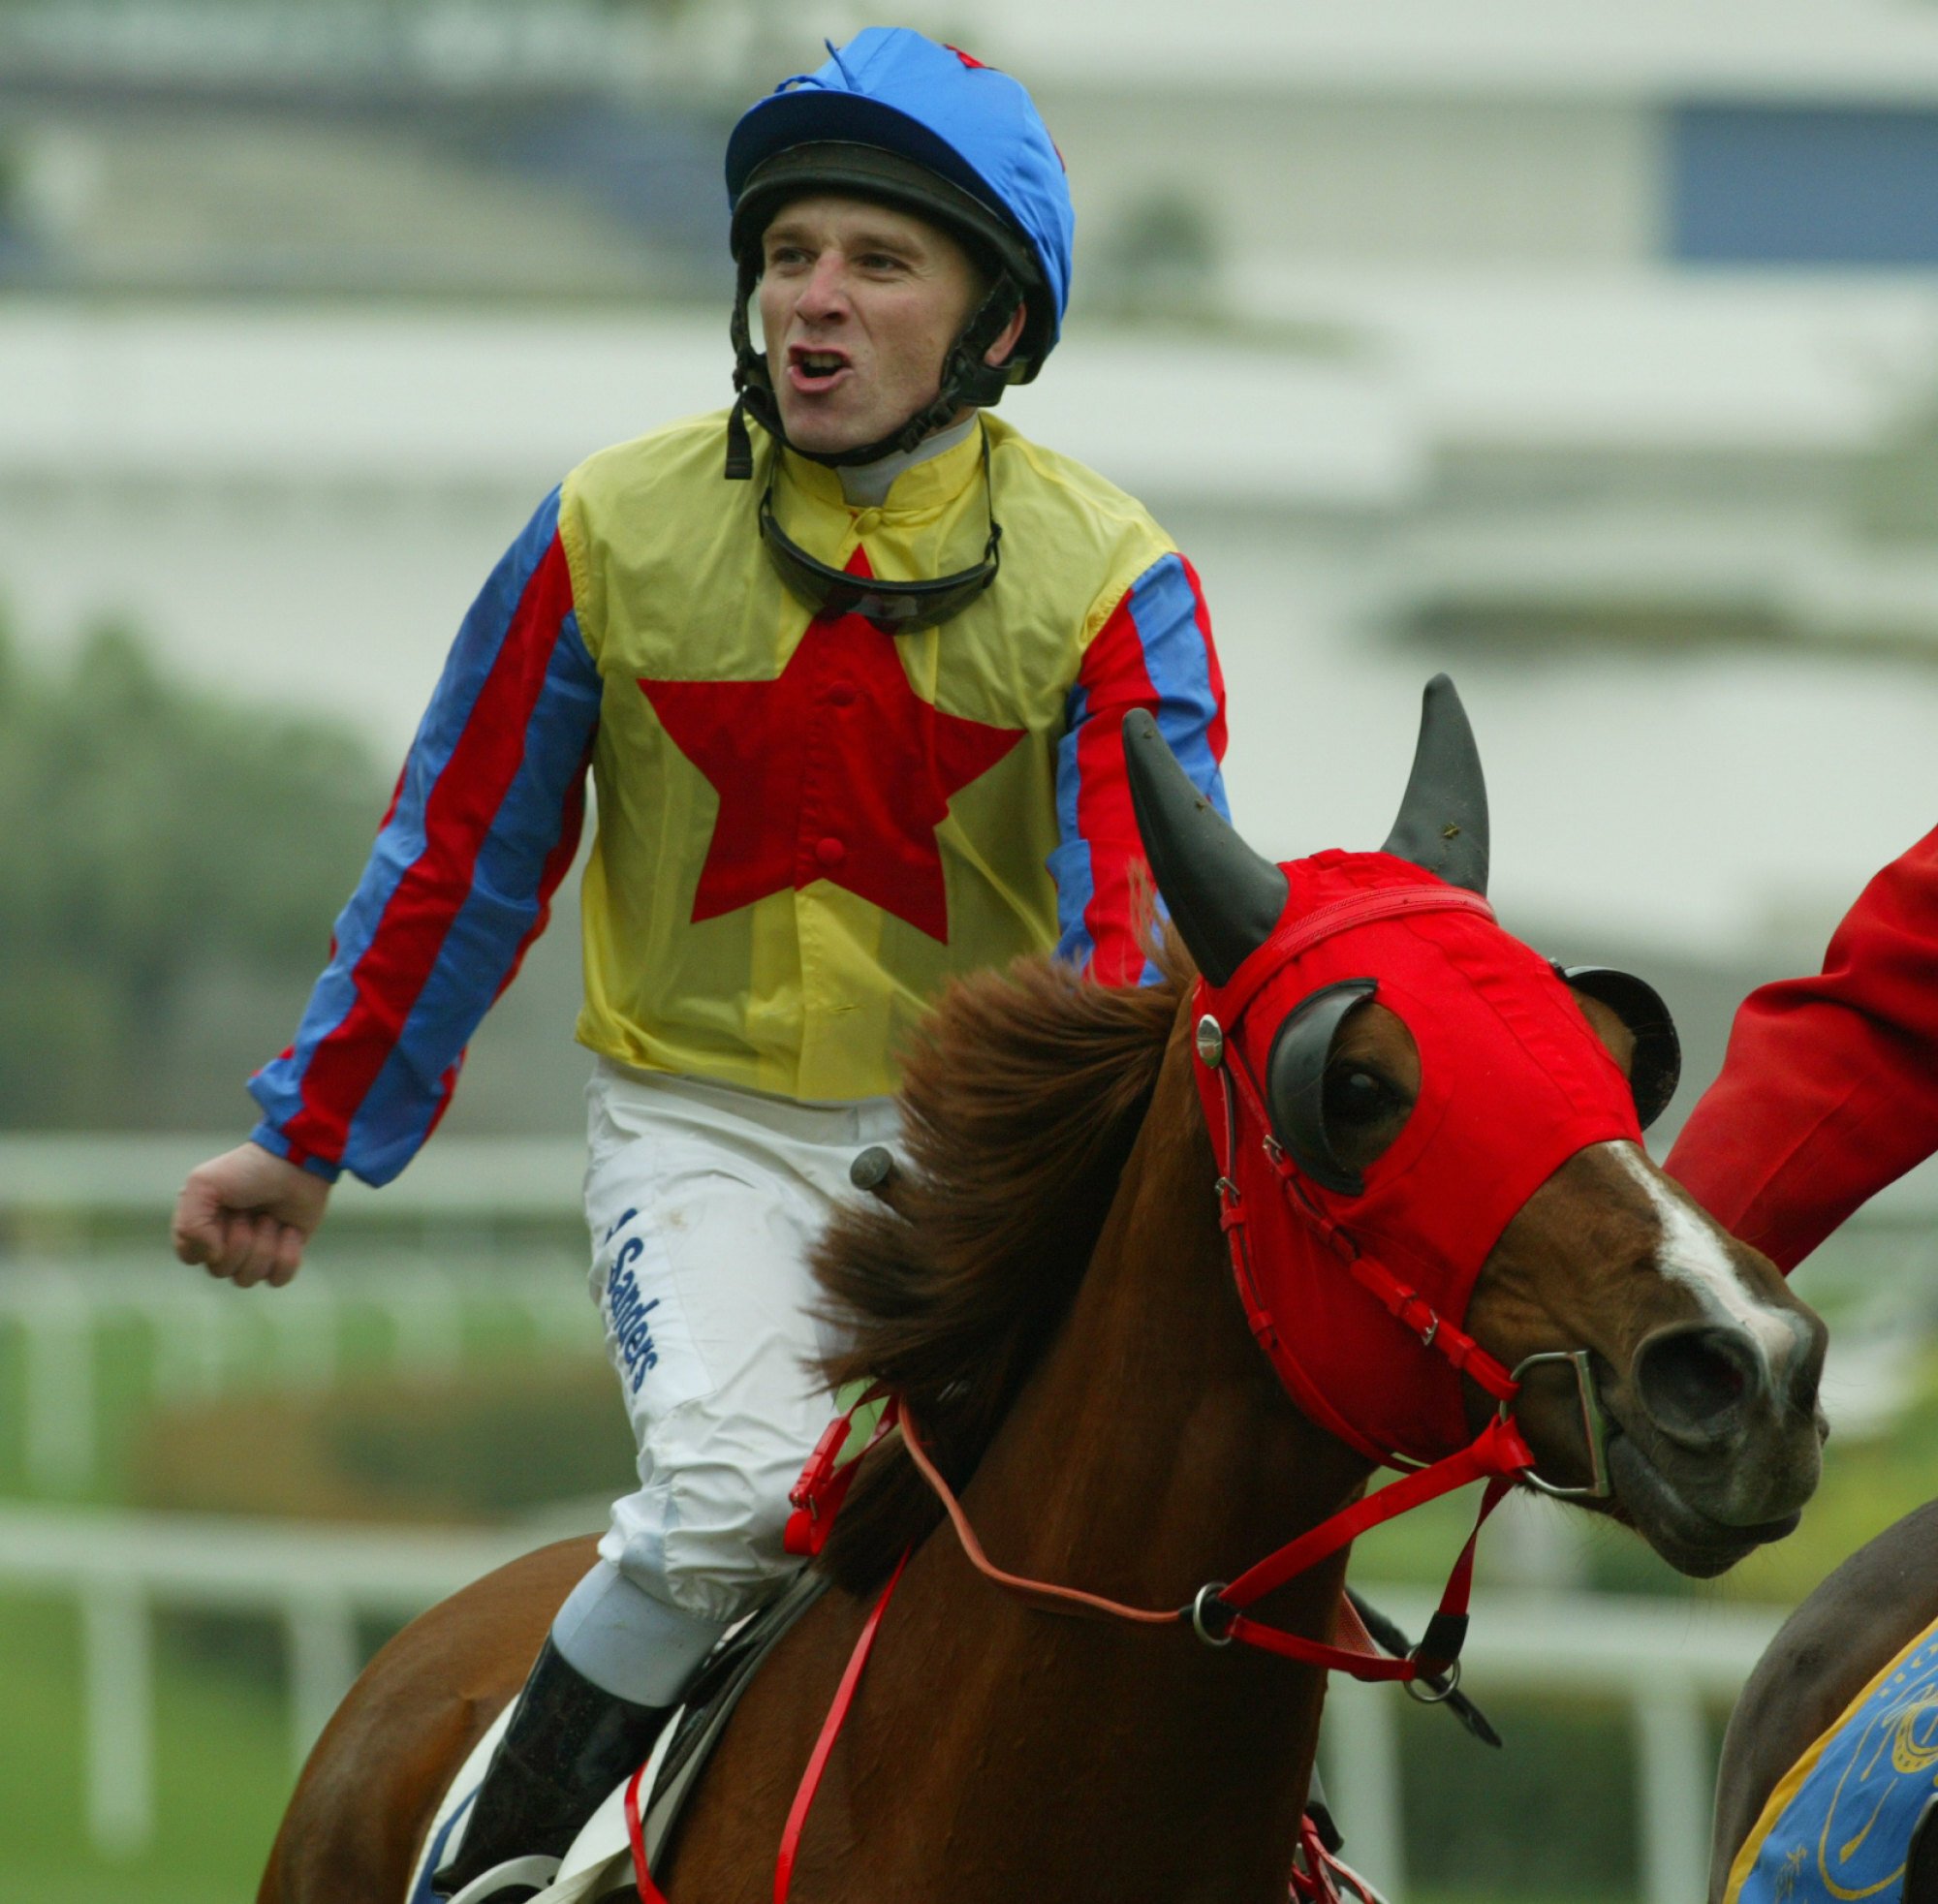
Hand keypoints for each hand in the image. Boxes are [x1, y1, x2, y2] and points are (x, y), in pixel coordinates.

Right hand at [171, 1141, 331, 1286]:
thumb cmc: (249, 1170)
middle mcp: (224, 1242)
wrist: (298, 1163)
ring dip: (264, 1245)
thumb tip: (213, 1258)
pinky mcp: (283, 1255)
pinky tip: (291, 1231)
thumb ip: (189, 1225)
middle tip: (251, 1211)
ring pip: (248, 1278)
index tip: (222, 1212)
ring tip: (272, 1218)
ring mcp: (254, 1251)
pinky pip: (278, 1279)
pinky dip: (287, 1255)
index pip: (191, 1257)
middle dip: (241, 1239)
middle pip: (221, 1270)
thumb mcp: (203, 1184)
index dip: (207, 1240)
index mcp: (200, 1226)